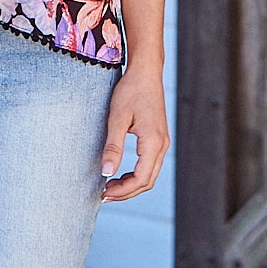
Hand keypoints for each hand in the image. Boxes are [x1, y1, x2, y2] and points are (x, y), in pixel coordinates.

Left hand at [99, 62, 168, 200]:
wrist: (145, 72)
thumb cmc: (130, 91)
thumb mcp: (117, 118)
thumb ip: (112, 147)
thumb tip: (106, 173)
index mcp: (153, 142)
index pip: (141, 178)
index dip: (123, 190)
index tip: (104, 193)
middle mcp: (162, 145)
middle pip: (147, 181)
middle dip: (126, 192)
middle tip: (104, 195)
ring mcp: (162, 142)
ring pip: (149, 175)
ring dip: (131, 185)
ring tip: (109, 187)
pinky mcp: (158, 139)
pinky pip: (149, 165)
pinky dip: (135, 175)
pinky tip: (119, 174)